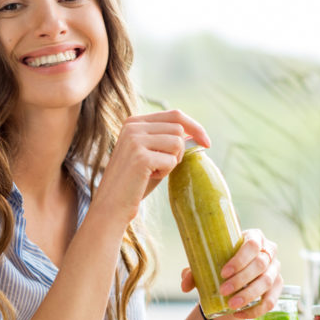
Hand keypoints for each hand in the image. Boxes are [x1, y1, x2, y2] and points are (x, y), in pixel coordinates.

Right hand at [91, 109, 209, 226]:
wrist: (112, 205)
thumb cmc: (134, 182)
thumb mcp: (150, 154)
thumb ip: (167, 140)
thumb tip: (194, 134)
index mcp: (133, 122)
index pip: (175, 114)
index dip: (195, 127)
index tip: (207, 142)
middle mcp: (132, 126)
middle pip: (178, 129)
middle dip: (180, 150)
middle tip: (164, 166)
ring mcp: (135, 140)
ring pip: (177, 143)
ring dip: (172, 161)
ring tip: (154, 171)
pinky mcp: (140, 156)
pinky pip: (171, 160)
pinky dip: (165, 172)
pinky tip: (148, 177)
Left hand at [180, 229, 281, 318]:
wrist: (234, 274)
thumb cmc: (221, 262)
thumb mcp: (207, 263)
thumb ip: (194, 272)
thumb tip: (185, 285)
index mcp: (254, 237)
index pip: (252, 244)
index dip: (240, 259)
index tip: (223, 272)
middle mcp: (269, 251)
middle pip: (260, 264)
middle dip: (241, 279)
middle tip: (223, 290)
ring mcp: (275, 269)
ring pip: (267, 282)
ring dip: (248, 295)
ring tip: (231, 305)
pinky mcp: (278, 286)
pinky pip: (271, 300)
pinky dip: (255, 309)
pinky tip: (239, 314)